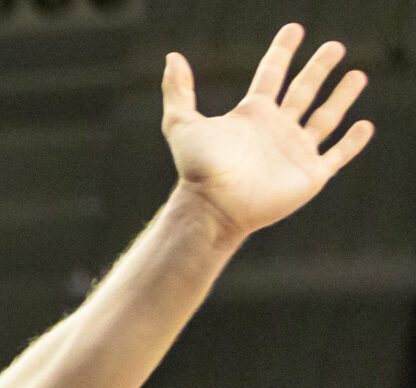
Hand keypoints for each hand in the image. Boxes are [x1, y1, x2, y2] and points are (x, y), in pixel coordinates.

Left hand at [162, 25, 372, 239]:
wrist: (214, 207)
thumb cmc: (198, 169)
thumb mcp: (182, 124)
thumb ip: (178, 90)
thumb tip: (172, 57)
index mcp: (252, 114)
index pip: (271, 74)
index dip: (282, 51)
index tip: (293, 29)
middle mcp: (276, 129)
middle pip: (303, 90)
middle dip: (319, 68)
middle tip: (335, 46)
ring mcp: (295, 151)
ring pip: (325, 118)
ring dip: (342, 97)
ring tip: (357, 75)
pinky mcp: (310, 175)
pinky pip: (338, 154)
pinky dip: (353, 142)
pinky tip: (365, 126)